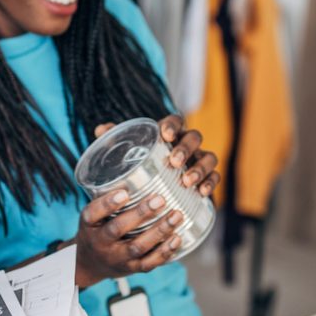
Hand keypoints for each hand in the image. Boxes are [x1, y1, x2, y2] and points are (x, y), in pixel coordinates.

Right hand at [73, 187, 182, 288]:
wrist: (91, 264)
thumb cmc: (97, 230)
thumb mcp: (93, 215)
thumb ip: (109, 198)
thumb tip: (139, 172)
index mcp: (88, 225)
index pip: (92, 214)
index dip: (107, 204)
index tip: (125, 193)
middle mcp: (100, 243)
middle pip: (118, 229)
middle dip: (140, 214)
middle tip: (160, 199)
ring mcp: (117, 258)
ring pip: (137, 247)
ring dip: (159, 231)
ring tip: (176, 215)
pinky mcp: (131, 268)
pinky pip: (149, 263)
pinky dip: (165, 252)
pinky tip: (177, 238)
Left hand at [94, 115, 220, 195]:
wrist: (150, 194)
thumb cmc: (137, 168)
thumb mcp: (125, 155)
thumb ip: (114, 141)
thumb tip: (101, 130)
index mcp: (169, 134)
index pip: (176, 121)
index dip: (173, 125)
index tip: (165, 135)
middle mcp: (186, 145)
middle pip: (194, 137)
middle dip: (186, 148)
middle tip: (174, 162)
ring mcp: (198, 161)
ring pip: (208, 157)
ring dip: (200, 168)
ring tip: (187, 182)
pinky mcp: (205, 179)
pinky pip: (214, 177)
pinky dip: (210, 183)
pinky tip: (201, 193)